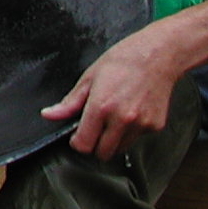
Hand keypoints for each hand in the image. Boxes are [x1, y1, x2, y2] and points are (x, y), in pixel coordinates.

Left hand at [41, 33, 180, 160]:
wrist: (158, 55)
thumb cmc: (123, 61)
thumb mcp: (90, 77)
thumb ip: (70, 102)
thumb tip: (49, 115)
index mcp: (101, 107)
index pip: (84, 145)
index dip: (78, 142)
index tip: (78, 135)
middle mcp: (122, 119)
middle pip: (102, 153)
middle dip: (95, 144)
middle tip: (95, 128)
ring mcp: (141, 125)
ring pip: (120, 149)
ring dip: (113, 140)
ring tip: (114, 117)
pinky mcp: (155, 126)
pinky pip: (137, 139)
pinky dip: (131, 132)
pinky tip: (131, 112)